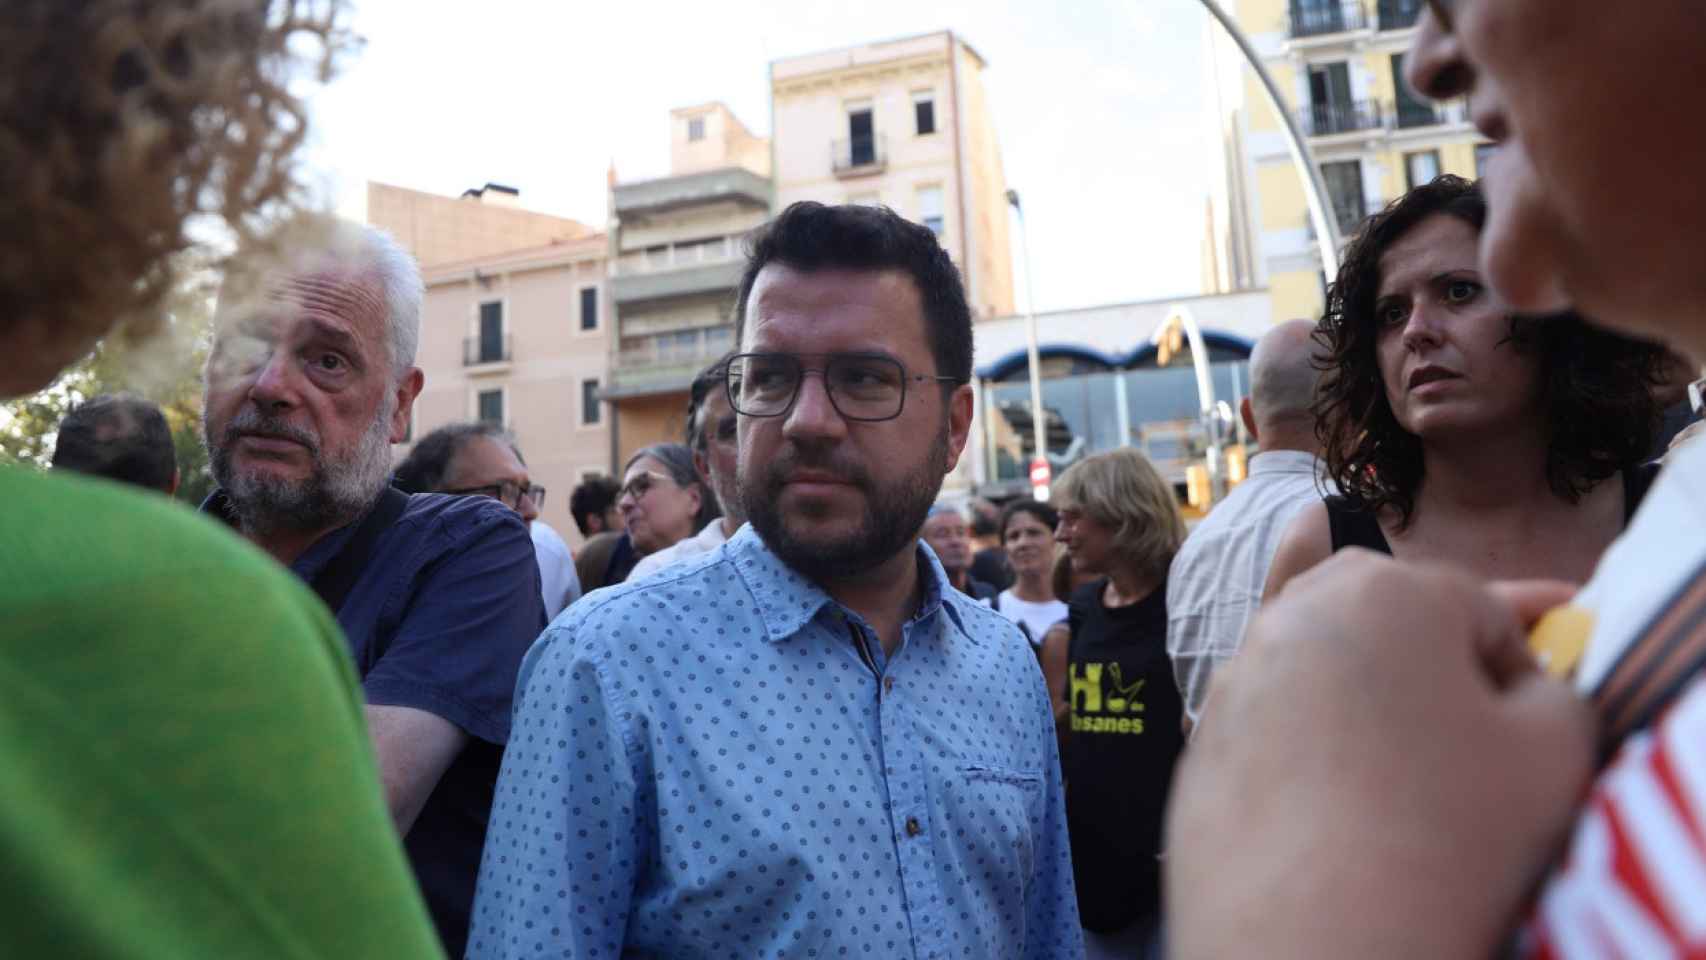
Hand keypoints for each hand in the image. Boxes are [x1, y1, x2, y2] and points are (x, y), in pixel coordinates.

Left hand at [1166, 550, 1593, 959]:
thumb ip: (1556, 693)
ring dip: (1365, 703)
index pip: (1481, 610)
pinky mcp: (1204, 742)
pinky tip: (1340, 809)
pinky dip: (1310, 752)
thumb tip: (1525, 691)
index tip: (1524, 728)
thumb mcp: (1552, 753)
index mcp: (1388, 591)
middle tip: (1461, 733)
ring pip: (1325, 668)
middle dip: (1430, 661)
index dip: (1517, 670)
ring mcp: (1237, 678)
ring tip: (1401, 775)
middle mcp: (1297, 615)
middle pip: (1388, 616)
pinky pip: (1276, 727)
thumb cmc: (1443, 834)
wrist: (1312, 937)